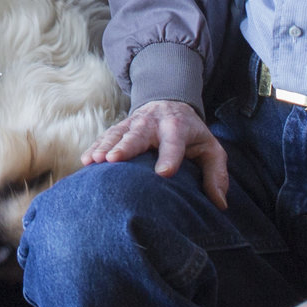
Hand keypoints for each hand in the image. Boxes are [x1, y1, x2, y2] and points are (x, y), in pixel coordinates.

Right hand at [81, 99, 227, 206]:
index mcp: (178, 127)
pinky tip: (86, 160)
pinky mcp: (120, 127)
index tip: (164, 174)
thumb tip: (220, 204)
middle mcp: (153, 123)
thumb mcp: (211, 149)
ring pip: (117, 134)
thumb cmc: (191, 134)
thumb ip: (216, 174)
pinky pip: (105, 136)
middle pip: (139, 134)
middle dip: (126, 146)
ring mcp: (133, 124)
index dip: (170, 157)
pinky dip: (95, 147)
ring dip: (105, 146)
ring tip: (93, 161)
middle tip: (113, 160)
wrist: (169, 102)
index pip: (175, 142)